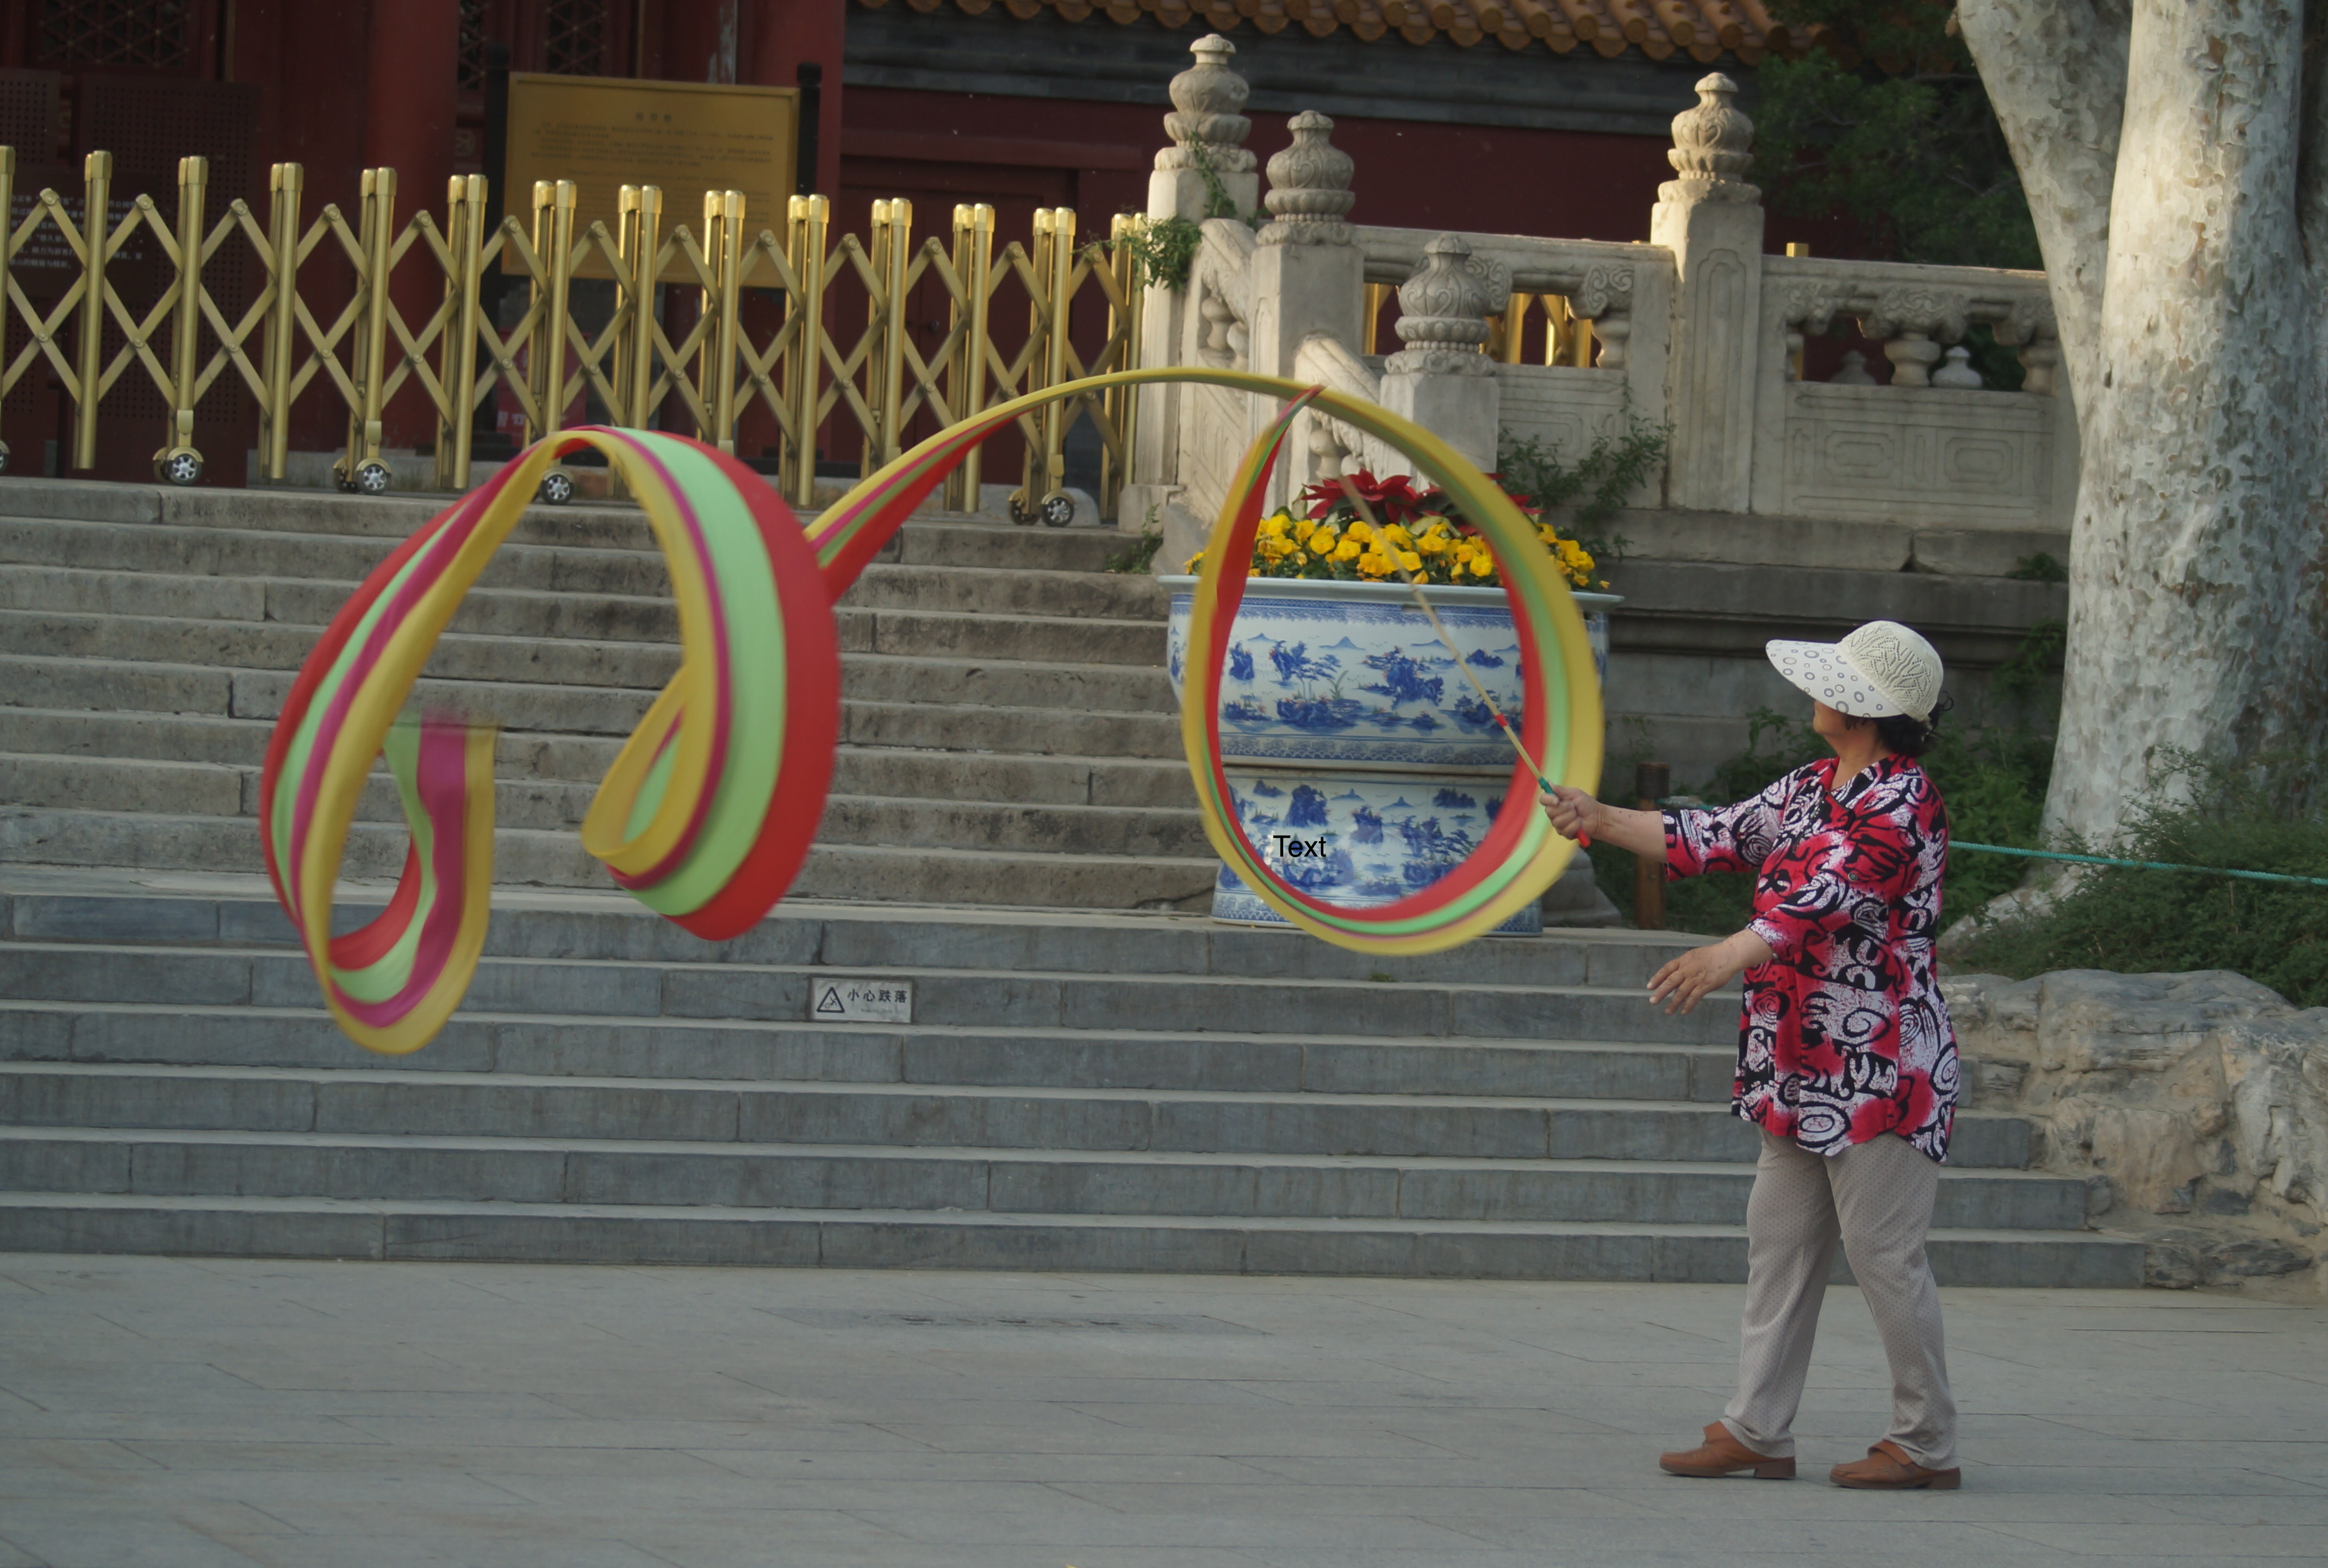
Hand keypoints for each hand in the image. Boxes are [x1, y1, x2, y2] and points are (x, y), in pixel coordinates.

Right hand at [1539, 783, 1601, 843]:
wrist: (1597, 817)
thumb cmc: (1587, 804)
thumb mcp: (1575, 793)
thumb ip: (1561, 790)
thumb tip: (1548, 783)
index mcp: (1555, 801)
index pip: (1543, 799)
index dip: (1548, 799)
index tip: (1557, 800)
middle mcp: (1554, 813)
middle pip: (1549, 811)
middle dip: (1564, 808)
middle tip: (1574, 806)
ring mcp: (1558, 824)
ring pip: (1558, 821)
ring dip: (1571, 817)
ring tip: (1578, 815)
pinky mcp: (1564, 833)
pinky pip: (1565, 830)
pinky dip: (1575, 825)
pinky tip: (1579, 823)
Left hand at [1646, 930, 1772, 1014]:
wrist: (1728, 955)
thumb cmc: (1712, 955)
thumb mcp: (1694, 955)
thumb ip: (1684, 965)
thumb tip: (1675, 975)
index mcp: (1683, 960)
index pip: (1666, 969)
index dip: (1657, 978)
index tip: (1649, 986)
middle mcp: (1687, 969)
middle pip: (1670, 981)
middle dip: (1660, 992)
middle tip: (1653, 1001)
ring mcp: (1695, 978)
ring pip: (1681, 992)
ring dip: (1673, 1003)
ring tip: (1667, 1011)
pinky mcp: (1705, 985)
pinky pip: (1694, 997)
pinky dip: (1688, 1005)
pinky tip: (1683, 1011)